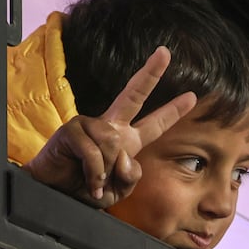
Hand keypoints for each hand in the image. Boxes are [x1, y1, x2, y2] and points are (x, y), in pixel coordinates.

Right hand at [24, 46, 196, 207]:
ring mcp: (89, 125)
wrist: (56, 196)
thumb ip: (132, 177)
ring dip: (107, 170)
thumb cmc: (84, 190)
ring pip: (114, 142)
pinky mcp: (71, 130)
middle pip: (134, 95)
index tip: (192, 96)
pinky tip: (87, 182)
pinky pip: (95, 152)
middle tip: (165, 52)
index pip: (154, 125)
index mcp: (126, 141)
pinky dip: (94, 173)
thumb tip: (127, 155)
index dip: (173, 111)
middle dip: (150, 73)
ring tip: (94, 182)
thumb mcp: (119, 191)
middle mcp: (110, 128)